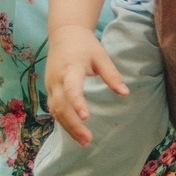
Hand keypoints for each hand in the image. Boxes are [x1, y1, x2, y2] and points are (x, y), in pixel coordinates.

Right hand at [46, 24, 126, 147]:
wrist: (63, 34)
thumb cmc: (85, 45)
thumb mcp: (100, 56)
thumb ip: (111, 74)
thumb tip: (125, 93)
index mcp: (70, 68)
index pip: (71, 87)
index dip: (76, 102)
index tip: (85, 116)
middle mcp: (56, 79)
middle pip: (61, 105)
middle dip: (73, 124)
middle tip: (87, 139)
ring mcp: (50, 85)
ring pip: (55, 110)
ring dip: (68, 127)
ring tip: (83, 141)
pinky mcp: (50, 90)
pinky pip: (54, 109)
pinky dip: (63, 122)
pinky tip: (74, 132)